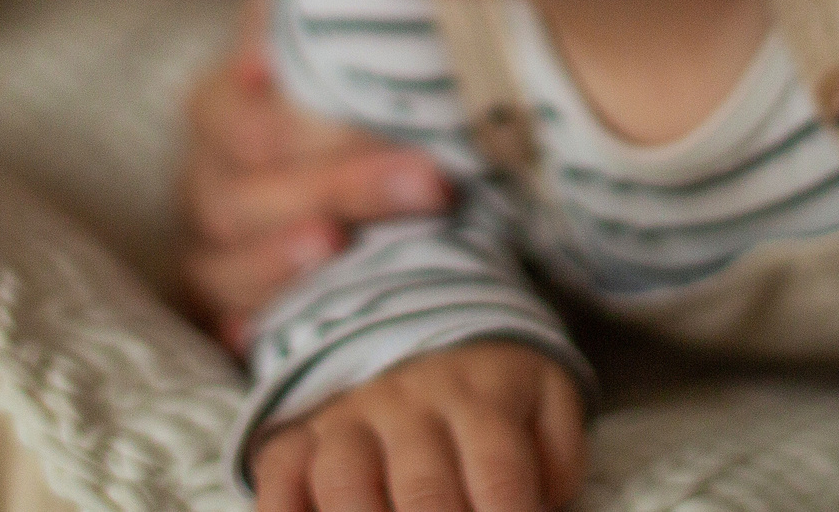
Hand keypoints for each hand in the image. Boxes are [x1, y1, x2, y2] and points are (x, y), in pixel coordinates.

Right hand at [182, 0, 453, 346]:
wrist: (357, 179)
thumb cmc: (354, 111)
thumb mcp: (347, 60)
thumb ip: (323, 19)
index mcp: (224, 112)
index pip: (232, 113)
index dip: (285, 111)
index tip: (341, 98)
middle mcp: (209, 182)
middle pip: (243, 192)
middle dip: (336, 186)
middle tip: (430, 183)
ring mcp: (211, 251)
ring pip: (221, 265)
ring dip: (279, 260)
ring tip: (337, 249)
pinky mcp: (225, 313)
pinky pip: (217, 328)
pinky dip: (238, 330)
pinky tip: (256, 337)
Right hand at [251, 342, 587, 511]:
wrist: (428, 342)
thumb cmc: (497, 399)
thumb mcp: (547, 405)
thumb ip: (558, 458)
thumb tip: (544, 506)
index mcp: (481, 398)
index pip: (500, 473)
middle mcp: (411, 405)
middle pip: (424, 488)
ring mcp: (349, 418)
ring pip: (345, 480)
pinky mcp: (300, 437)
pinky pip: (280, 474)